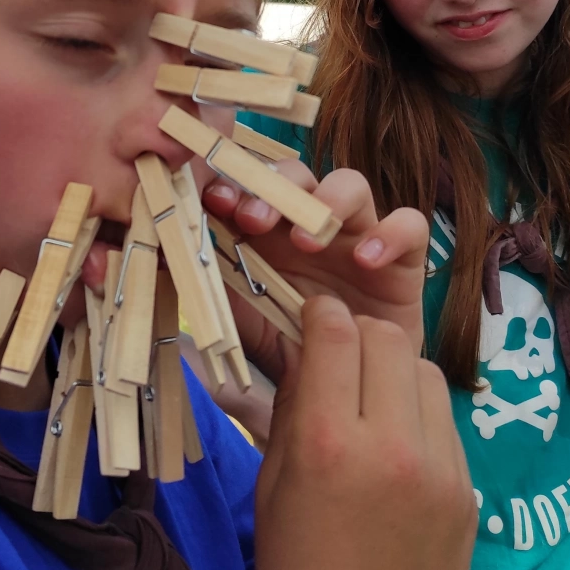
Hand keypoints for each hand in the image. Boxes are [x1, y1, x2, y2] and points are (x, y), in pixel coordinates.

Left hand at [203, 161, 427, 383]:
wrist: (349, 393)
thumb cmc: (292, 349)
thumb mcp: (243, 321)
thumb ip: (210, 288)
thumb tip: (160, 264)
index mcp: (271, 230)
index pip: (252, 186)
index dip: (233, 185)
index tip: (212, 201)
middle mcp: (313, 222)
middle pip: (298, 175)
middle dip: (273, 188)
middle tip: (252, 220)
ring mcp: (359, 234)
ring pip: (352, 184)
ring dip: (327, 201)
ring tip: (307, 240)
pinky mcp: (403, 257)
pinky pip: (409, 224)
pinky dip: (389, 234)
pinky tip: (366, 260)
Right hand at [252, 294, 475, 569]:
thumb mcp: (271, 487)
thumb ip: (291, 412)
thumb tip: (305, 353)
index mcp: (327, 444)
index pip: (335, 332)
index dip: (319, 316)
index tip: (309, 321)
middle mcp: (390, 446)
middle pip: (386, 339)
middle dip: (356, 337)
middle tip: (337, 359)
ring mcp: (440, 471)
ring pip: (425, 372)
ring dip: (394, 372)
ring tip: (369, 404)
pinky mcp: (468, 494)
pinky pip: (445, 423)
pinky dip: (418, 417)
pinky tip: (395, 448)